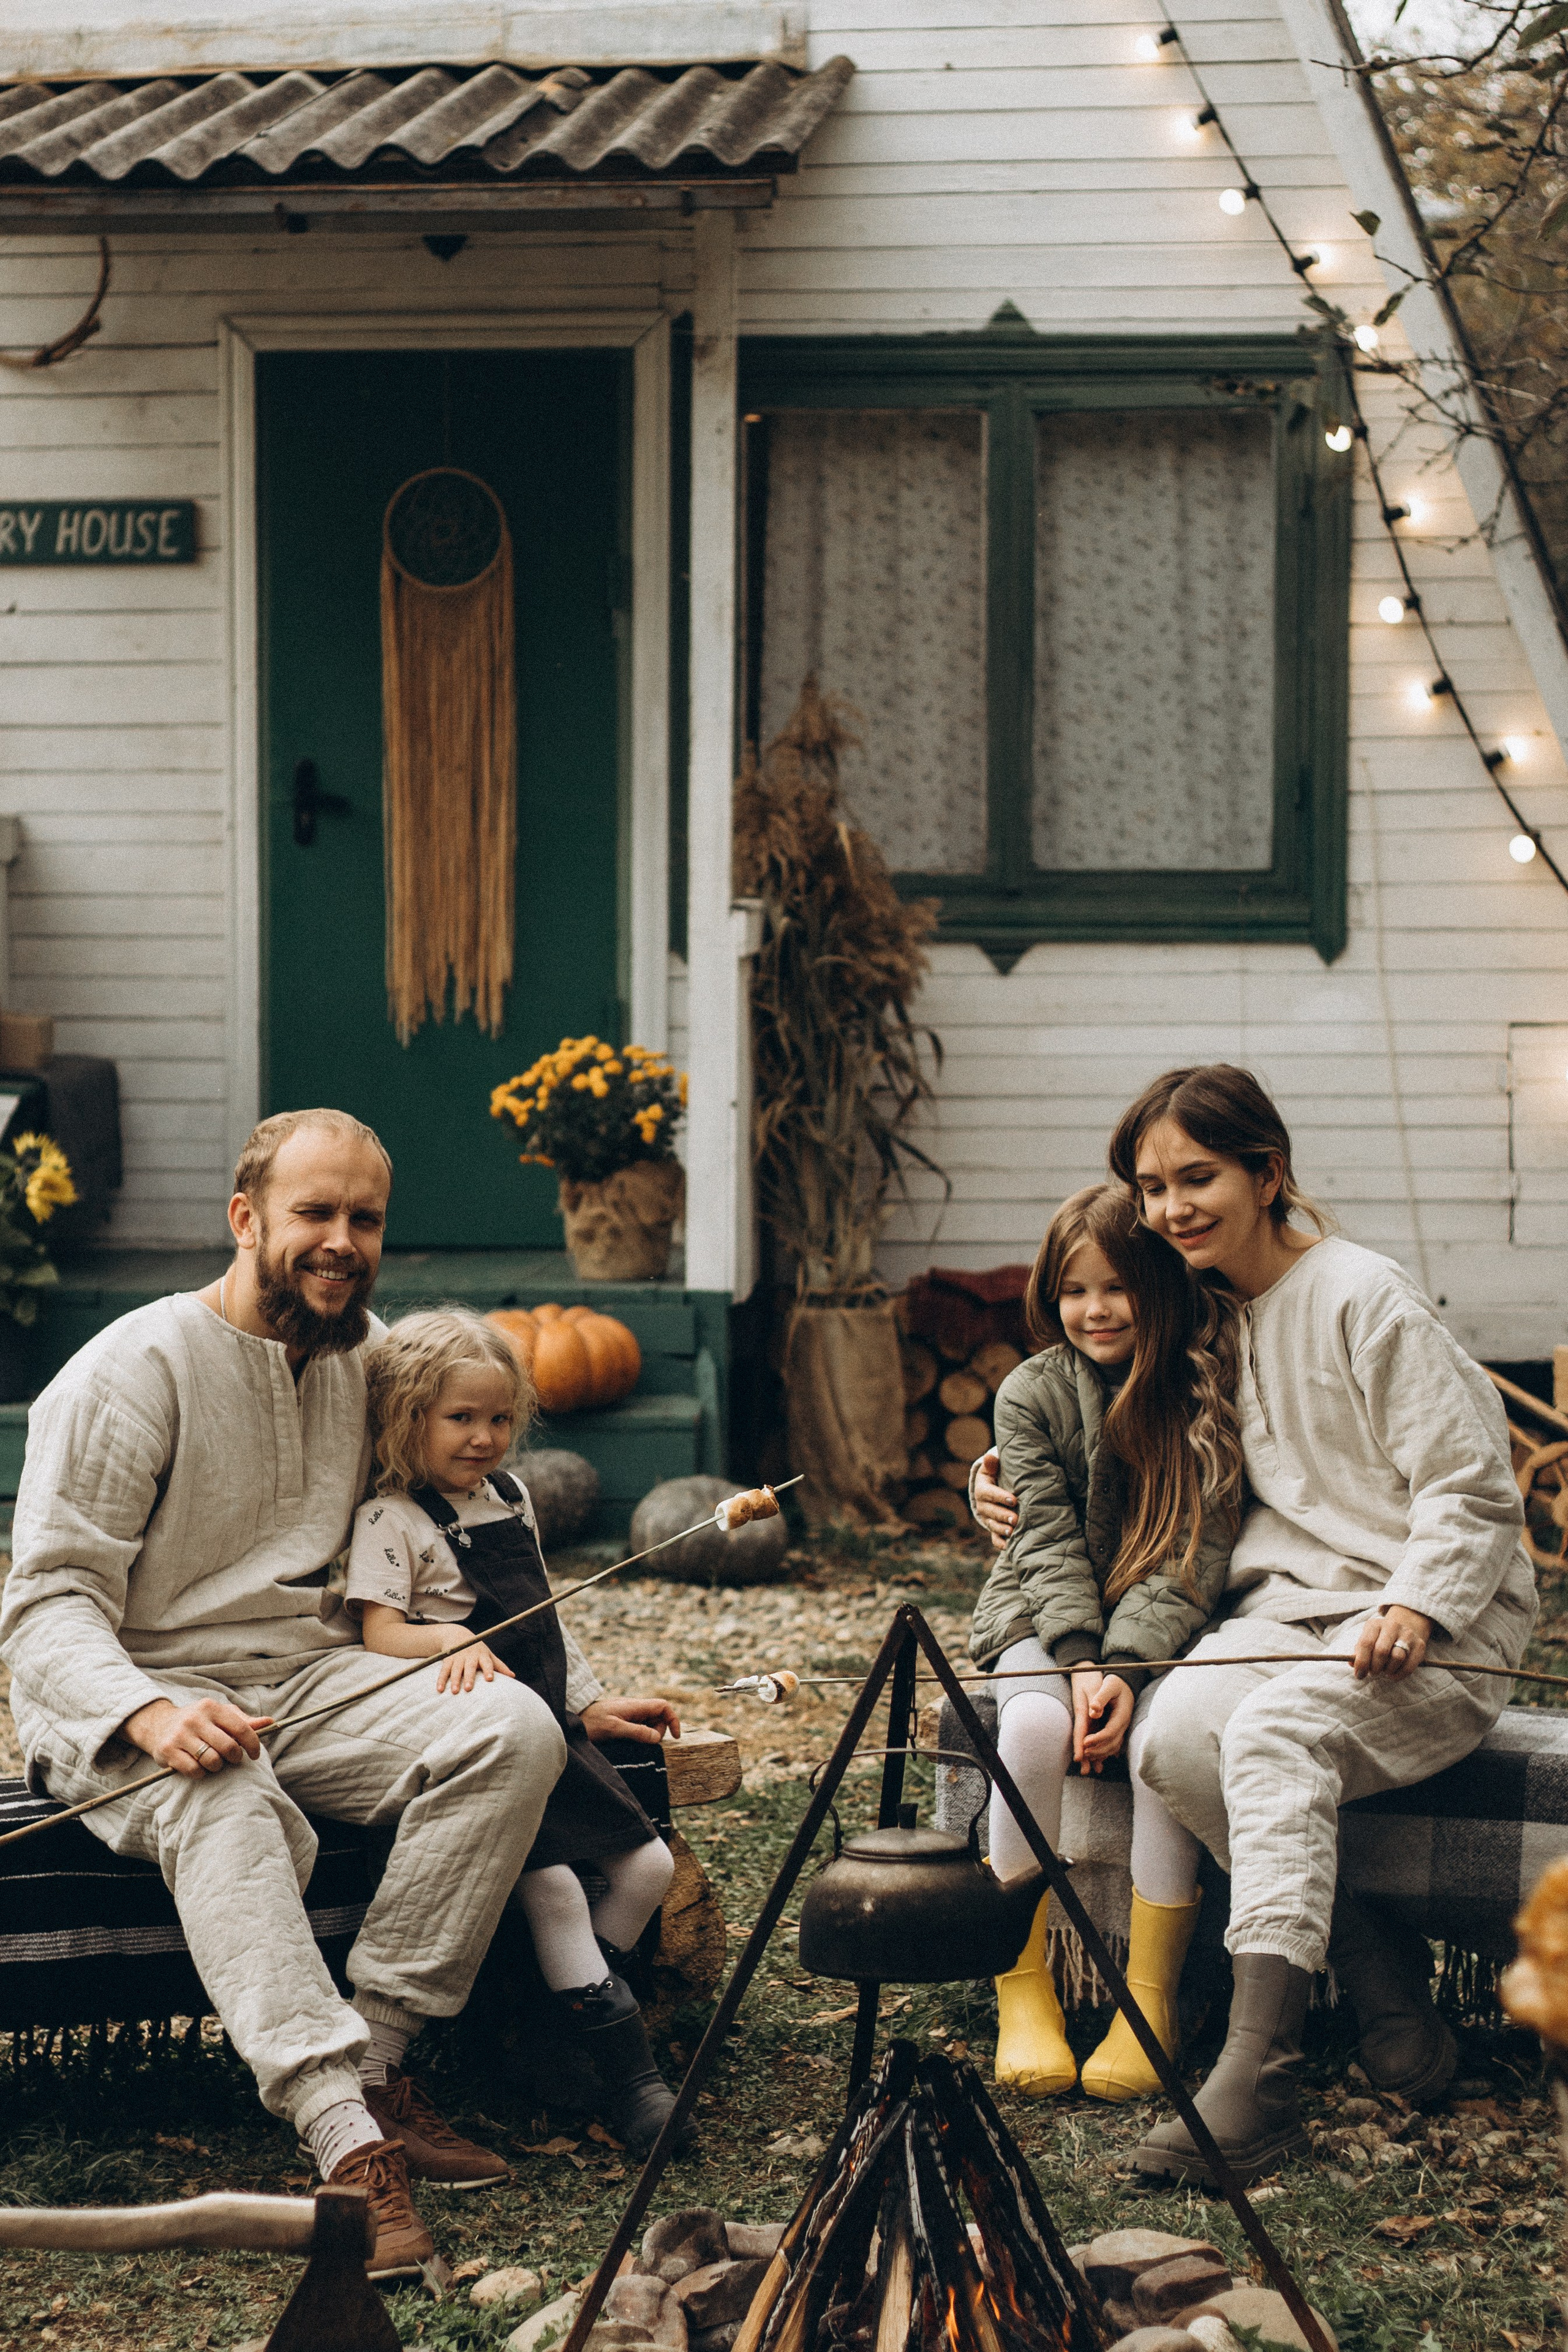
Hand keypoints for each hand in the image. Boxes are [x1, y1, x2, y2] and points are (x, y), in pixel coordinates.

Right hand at [123, 1695, 273, 1776]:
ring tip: (214, 1761)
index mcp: (211, 1707)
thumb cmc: (199, 1721)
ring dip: (217, 1766)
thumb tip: (270, 1722)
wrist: (159, 1724)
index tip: (255, 1755)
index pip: (241, 1728)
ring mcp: (180, 1735)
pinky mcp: (168, 1751)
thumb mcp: (220, 1715)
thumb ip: (244, 1721)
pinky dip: (200, 1773)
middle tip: (233, 1759)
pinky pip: (193, 1770)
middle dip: (235, 1758)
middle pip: (228, 1747)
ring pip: (211, 1760)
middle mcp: (195, 1719)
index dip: (253, 1744)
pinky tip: (199, 1766)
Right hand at [435, 1632, 514, 1692]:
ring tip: (454, 1691)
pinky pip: (443, 1670)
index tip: (490, 1679)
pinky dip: (441, 1679)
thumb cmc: (478, 1650)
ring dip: (454, 1680)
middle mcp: (470, 1656)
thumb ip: (499, 1666)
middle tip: (468, 1688)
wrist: (458, 1635)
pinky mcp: (447, 1659)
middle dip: (468, 1677)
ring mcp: (458, 1657)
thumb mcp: (489, 1655)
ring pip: (455, 1669)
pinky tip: (439, 1689)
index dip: (489, 1670)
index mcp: (482, 1655)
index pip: (487, 1663)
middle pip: (469, 1667)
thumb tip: (513, 1676)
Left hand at [581, 1694, 681, 1744]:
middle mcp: (633, 1708)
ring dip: (647, 1736)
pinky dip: (638, 1737)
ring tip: (630, 1744)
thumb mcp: (613, 1728)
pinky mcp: (621, 1722)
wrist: (571, 1719)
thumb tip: (657, 1738)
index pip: (663, 1706)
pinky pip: (638, 1728)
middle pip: (658, 1717)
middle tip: (642, 1743)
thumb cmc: (589, 1722)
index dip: (673, 1719)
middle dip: (658, 1732)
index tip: (675, 1737)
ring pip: (648, 1724)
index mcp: (634, 1706)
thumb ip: (636, 1732)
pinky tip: (627, 1744)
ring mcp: (627, 1715)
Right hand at [971, 1450, 1017, 1551]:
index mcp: (982, 1490)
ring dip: (1002, 1529)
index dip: (1001, 1497)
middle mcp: (982, 1506)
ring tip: (1012, 1532)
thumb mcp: (991, 1470)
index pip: (990, 1494)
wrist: (990, 1490)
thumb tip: (990, 1457)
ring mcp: (987, 1519)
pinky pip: (994, 1538)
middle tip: (1015, 1519)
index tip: (1013, 1500)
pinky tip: (1008, 1546)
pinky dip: (1000, 1543)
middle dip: (1003, 1516)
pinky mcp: (992, 1528)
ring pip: (993, 1525)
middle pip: (991, 1512)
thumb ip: (991, 1464)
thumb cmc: (995, 1477)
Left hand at [1070, 1670, 1134, 1770]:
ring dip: (1101, 1754)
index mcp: (1122, 1715)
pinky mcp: (1118, 1730)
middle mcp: (1124, 1724)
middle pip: (1112, 1743)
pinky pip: (1113, 1745)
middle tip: (1083, 1753)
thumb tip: (1093, 1710)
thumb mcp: (1109, 1685)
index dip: (1098, 1739)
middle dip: (1098, 1750)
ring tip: (1086, 1756)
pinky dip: (1104, 1752)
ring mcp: (1122, 1728)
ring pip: (1113, 1746)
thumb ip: (1101, 1697)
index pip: (1110, 1732)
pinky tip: (1095, 1756)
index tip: (1084, 1743)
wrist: (1125, 1684)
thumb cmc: (1115, 1683)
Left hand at [1353, 1605, 1431, 1682]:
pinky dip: (1398, 1675)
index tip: (1359, 1674)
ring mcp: (1407, 1635)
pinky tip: (1393, 1674)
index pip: (1366, 1643)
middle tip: (1373, 1673)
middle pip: (1381, 1651)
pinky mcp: (1420, 1645)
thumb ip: (1359, 1651)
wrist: (1406, 1626)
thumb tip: (1351, 1664)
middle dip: (1374, 1667)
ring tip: (1384, 1671)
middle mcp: (1392, 1626)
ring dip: (1387, 1670)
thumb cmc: (1380, 1638)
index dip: (1361, 1662)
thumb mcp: (1368, 1639)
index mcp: (1375, 1624)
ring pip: (1397, 1658)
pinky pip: (1409, 1667)